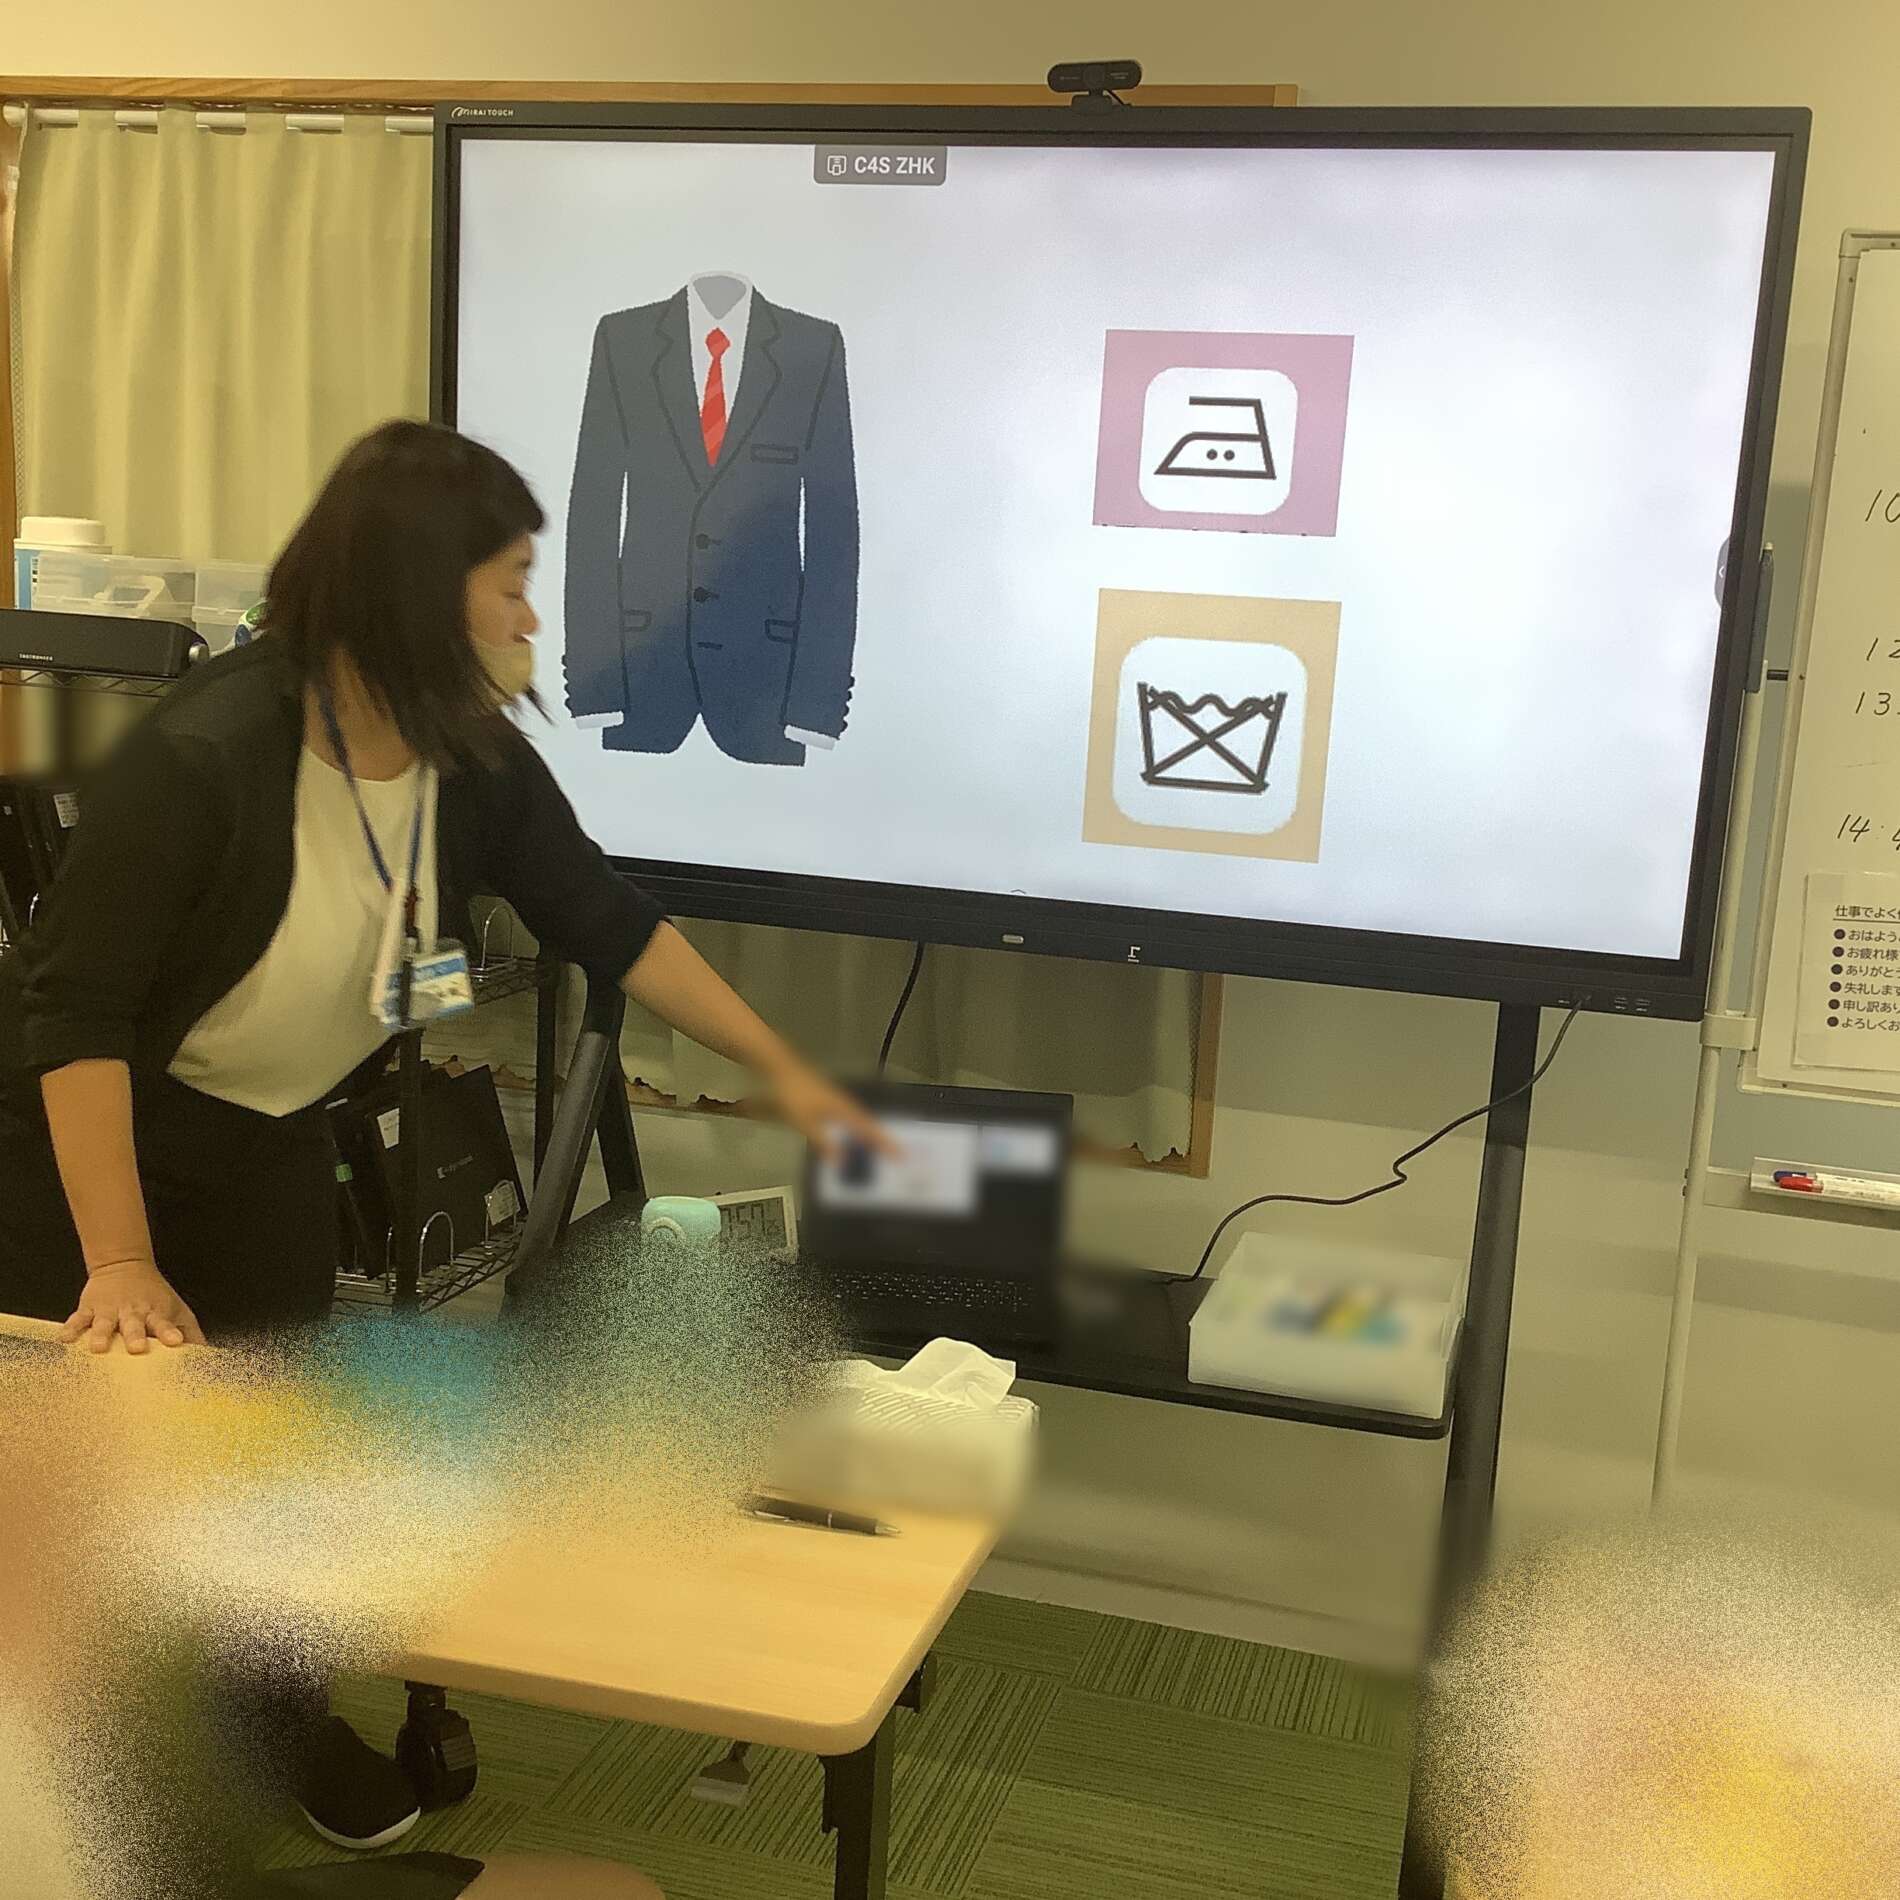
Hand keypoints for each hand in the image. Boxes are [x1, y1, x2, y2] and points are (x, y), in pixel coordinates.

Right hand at [60, 1260, 206, 1354]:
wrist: (124, 1265)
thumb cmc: (154, 1296)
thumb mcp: (177, 1309)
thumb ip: (190, 1332)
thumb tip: (204, 1356)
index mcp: (155, 1314)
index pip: (165, 1324)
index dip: (170, 1332)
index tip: (175, 1341)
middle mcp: (133, 1312)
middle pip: (134, 1326)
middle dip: (135, 1337)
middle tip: (136, 1348)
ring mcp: (110, 1310)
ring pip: (105, 1324)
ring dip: (103, 1335)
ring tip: (99, 1347)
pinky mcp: (89, 1308)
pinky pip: (79, 1319)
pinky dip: (72, 1327)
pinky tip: (66, 1338)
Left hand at [767, 1063, 894, 1159]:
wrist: (782, 1068)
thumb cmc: (794, 1095)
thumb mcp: (806, 1123)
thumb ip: (823, 1142)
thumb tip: (841, 1160)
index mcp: (843, 1109)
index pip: (868, 1130)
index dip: (884, 1143)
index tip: (901, 1153)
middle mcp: (844, 1104)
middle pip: (868, 1123)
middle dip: (881, 1138)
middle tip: (896, 1151)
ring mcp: (836, 1100)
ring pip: (859, 1119)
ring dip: (869, 1132)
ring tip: (878, 1144)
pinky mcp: (828, 1099)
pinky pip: (848, 1116)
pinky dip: (855, 1126)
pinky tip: (850, 1132)